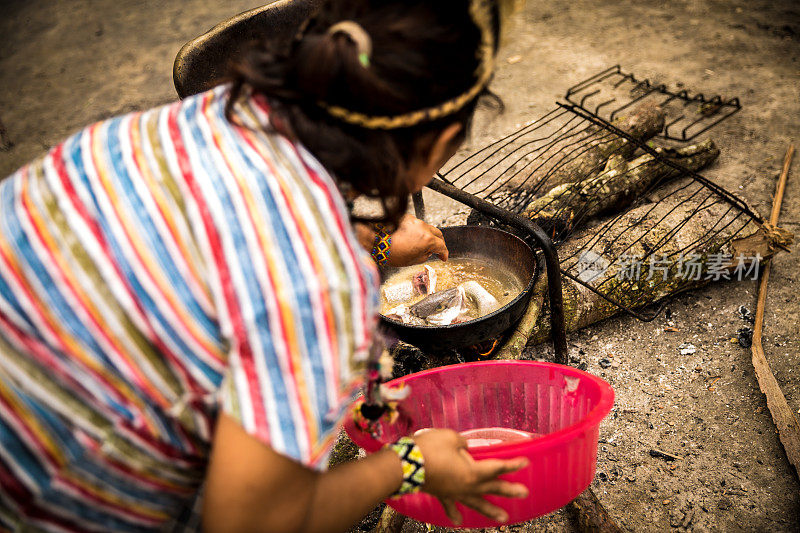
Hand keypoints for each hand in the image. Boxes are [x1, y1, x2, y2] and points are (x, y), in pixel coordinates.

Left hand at [386, 214, 448, 266]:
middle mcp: (423, 227)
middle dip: (439, 242)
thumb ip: (426, 255)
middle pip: (438, 234)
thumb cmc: (392, 253)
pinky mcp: (406, 217)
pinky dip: (417, 230)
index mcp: (427, 240)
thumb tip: (430, 252)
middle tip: (437, 250)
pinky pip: (416, 224)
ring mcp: (415, 221)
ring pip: (427, 228)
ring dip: (428, 236)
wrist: (376, 242)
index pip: (442, 246)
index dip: (444, 253)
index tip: (443, 257)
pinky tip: (411, 237)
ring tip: (421, 244)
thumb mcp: (413, 260)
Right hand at [412, 429, 528, 524]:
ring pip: (476, 503)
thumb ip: (463, 444)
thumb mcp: (451, 438)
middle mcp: (467, 487)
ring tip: (504, 519)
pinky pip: (450, 506)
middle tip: (524, 493)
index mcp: (473, 472)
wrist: (404, 465)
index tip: (526, 462)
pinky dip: (454, 513)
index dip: (512, 464)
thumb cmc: (430, 449)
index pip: (497, 467)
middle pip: (492, 488)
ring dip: (490, 511)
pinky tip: (459, 521)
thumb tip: (466, 448)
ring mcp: (454, 493)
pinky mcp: (441, 495)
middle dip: (509, 490)